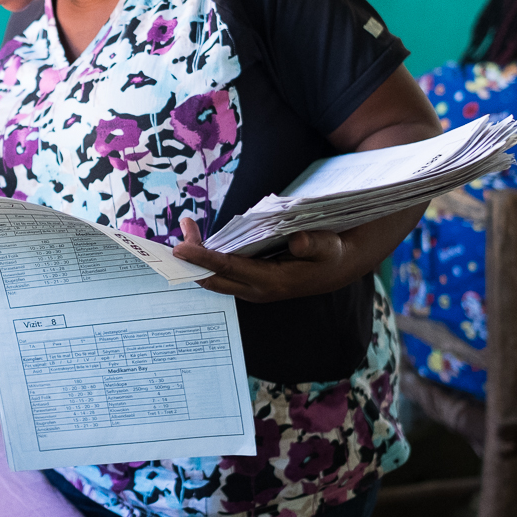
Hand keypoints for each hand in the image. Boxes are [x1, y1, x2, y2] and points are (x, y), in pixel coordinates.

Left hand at [172, 217, 356, 302]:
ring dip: (197, 256)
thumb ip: (313, 244)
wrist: (336, 269)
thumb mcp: (328, 246)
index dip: (202, 258)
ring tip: (188, 226)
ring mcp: (251, 288)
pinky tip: (202, 239)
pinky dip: (208, 257)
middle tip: (181, 229)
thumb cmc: (331, 254)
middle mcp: (257, 289)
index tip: (180, 248)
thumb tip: (297, 240)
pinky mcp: (250, 281)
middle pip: (213, 277)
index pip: (228, 269)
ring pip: (215, 276)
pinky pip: (222, 272)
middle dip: (191, 257)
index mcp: (272, 282)